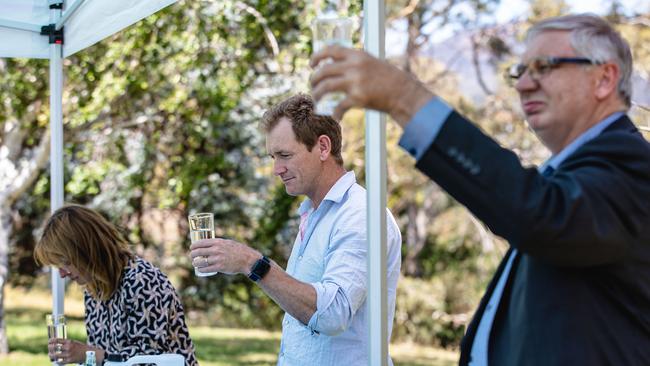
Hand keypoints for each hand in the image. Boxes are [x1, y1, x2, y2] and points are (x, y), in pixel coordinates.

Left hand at [48, 338, 87, 363]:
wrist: (88, 354)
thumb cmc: (80, 347)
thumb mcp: (74, 342)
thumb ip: (66, 343)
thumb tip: (56, 344)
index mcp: (69, 341)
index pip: (57, 340)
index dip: (51, 341)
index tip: (49, 341)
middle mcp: (68, 347)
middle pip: (54, 347)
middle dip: (50, 347)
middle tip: (49, 347)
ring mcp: (68, 354)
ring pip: (55, 355)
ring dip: (51, 355)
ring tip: (50, 354)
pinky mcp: (69, 360)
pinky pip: (59, 361)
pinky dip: (56, 360)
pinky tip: (56, 359)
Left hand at [190, 238, 259, 274]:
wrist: (247, 259)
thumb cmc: (238, 250)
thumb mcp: (228, 242)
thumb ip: (219, 243)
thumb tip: (211, 244)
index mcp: (218, 242)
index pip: (201, 243)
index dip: (194, 246)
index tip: (191, 248)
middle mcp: (216, 249)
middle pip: (198, 252)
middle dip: (192, 254)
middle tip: (192, 256)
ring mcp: (217, 259)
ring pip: (201, 261)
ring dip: (195, 263)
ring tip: (195, 263)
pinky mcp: (219, 267)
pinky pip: (206, 269)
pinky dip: (201, 269)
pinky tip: (199, 269)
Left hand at [309, 45, 432, 124]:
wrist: (403, 92)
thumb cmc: (387, 79)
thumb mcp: (371, 62)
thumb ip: (354, 62)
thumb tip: (336, 67)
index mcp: (357, 55)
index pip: (331, 50)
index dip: (317, 56)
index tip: (311, 64)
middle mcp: (354, 66)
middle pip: (324, 71)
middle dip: (314, 79)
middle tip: (313, 86)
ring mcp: (355, 82)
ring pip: (326, 87)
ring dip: (317, 94)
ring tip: (317, 100)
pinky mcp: (358, 98)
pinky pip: (338, 106)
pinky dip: (335, 113)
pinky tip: (336, 117)